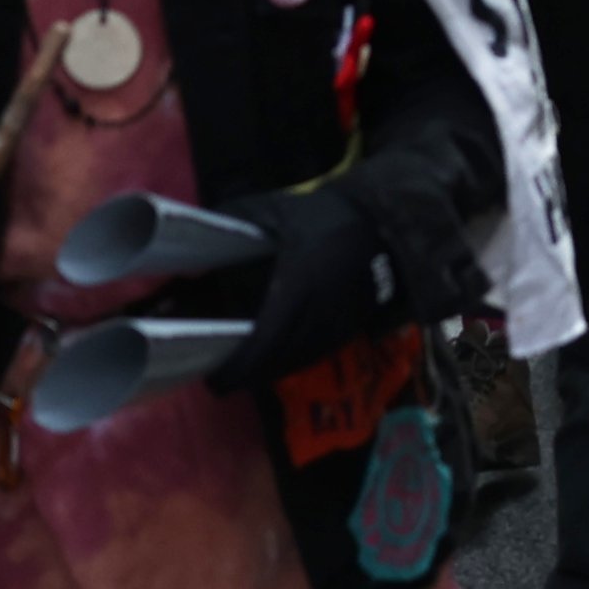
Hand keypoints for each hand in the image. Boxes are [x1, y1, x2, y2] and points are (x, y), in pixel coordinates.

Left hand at [206, 177, 482, 388]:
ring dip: (266, 370)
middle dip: (245, 373)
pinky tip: (272, 353)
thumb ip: (241, 220)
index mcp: (298, 290)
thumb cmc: (332, 218)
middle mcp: (316, 318)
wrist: (389, 225)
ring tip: (239, 367)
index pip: (263, 343)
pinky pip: (309, 355)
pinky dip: (287, 361)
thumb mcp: (283, 211)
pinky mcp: (345, 330)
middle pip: (274, 362)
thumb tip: (199, 234)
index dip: (237, 367)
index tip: (213, 376)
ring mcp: (334, 328)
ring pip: (293, 362)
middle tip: (219, 374)